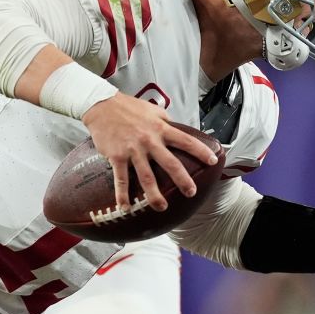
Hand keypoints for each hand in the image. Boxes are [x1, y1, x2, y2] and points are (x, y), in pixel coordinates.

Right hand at [82, 92, 217, 212]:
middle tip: (191, 192)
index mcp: (160, 128)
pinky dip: (122, 195)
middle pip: (170, 163)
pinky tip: (125, 207)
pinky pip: (121, 179)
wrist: (101, 105)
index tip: (212, 161)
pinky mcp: (117, 156)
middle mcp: (149, 140)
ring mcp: (133, 150)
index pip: (185, 140)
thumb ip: (165, 121)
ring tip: (162, 207)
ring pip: (146, 177)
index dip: (200, 151)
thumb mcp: (152, 110)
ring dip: (154, 195)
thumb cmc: (128, 107)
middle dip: (182, 180)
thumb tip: (176, 128)